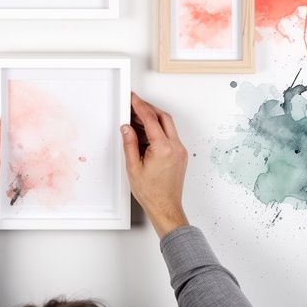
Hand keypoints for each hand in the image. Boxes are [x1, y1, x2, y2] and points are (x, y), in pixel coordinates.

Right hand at [121, 92, 188, 237]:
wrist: (165, 207)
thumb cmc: (151, 193)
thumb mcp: (133, 167)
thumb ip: (130, 144)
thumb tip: (126, 128)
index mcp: (164, 149)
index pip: (151, 120)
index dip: (140, 106)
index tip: (133, 99)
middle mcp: (176, 147)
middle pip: (163, 117)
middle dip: (148, 108)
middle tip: (135, 105)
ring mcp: (180, 151)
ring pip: (168, 125)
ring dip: (153, 119)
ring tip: (136, 120)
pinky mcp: (180, 155)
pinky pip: (170, 135)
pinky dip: (158, 130)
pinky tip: (145, 133)